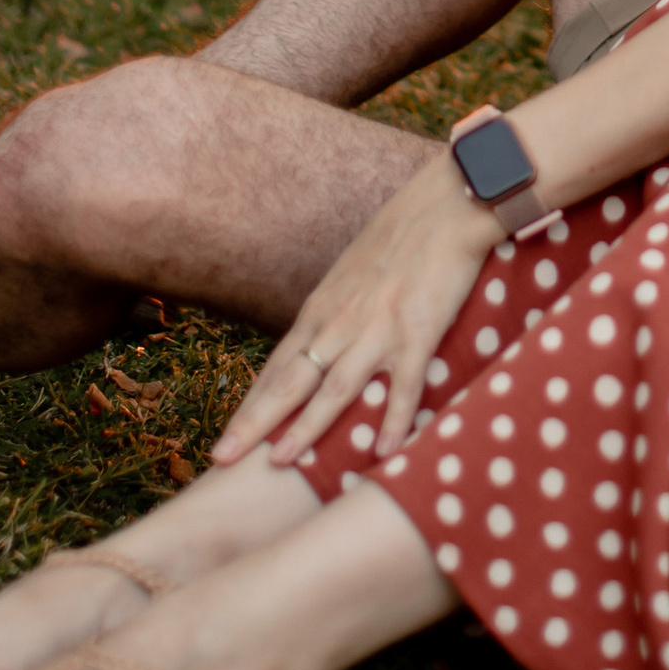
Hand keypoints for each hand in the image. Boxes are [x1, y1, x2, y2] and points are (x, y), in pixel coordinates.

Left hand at [211, 155, 496, 469]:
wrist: (446, 205)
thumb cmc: (401, 236)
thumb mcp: (352, 275)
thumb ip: (334, 313)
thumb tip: (319, 347)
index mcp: (322, 309)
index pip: (276, 368)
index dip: (250, 407)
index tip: (225, 441)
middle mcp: (341, 323)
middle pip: (290, 382)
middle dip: (254, 424)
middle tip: (222, 460)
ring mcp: (378, 329)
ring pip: (334, 388)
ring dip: (305, 428)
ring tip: (279, 464)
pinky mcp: (418, 332)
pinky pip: (403, 385)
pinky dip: (393, 419)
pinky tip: (383, 451)